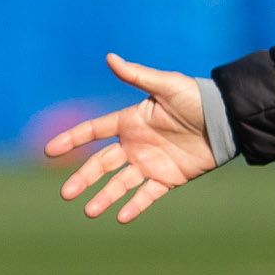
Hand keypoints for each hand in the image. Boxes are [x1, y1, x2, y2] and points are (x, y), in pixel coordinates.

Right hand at [41, 52, 220, 222]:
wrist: (225, 120)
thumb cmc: (196, 98)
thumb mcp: (166, 85)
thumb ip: (137, 76)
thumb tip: (110, 57)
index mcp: (130, 121)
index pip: (94, 132)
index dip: (71, 139)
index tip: (49, 150)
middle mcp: (135, 144)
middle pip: (102, 164)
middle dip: (83, 178)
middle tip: (66, 194)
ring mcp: (150, 163)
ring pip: (120, 183)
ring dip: (105, 197)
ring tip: (89, 211)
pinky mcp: (168, 178)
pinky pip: (147, 195)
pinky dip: (135, 206)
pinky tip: (122, 217)